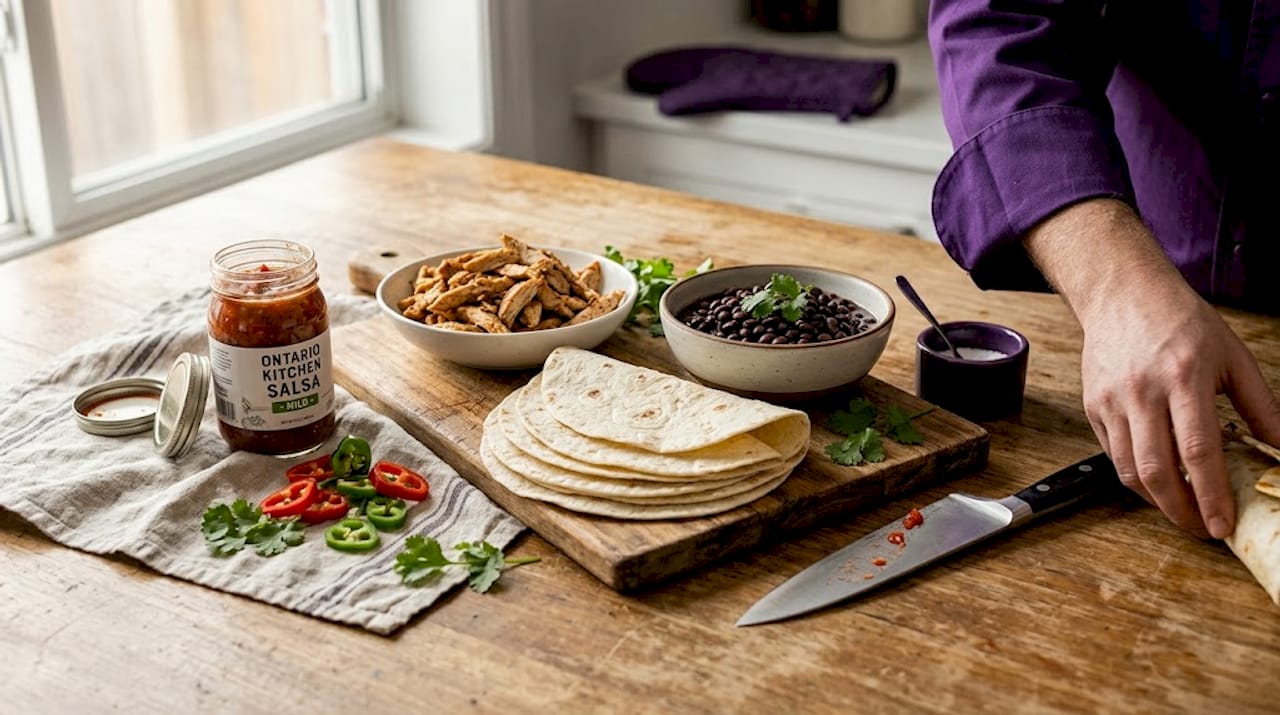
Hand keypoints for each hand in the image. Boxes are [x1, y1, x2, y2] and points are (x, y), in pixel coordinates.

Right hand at [1024, 199, 1279, 538]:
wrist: (1123, 295)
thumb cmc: (1180, 321)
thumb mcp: (1234, 356)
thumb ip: (1260, 406)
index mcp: (1184, 377)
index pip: (1198, 449)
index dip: (1211, 494)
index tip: (1222, 523)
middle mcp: (1142, 392)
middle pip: (1156, 469)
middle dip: (1181, 511)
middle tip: (1203, 528)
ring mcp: (1112, 401)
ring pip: (1129, 470)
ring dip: (1157, 501)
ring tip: (1183, 511)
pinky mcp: (1094, 406)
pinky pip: (1113, 454)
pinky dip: (1136, 476)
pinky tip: (1158, 481)